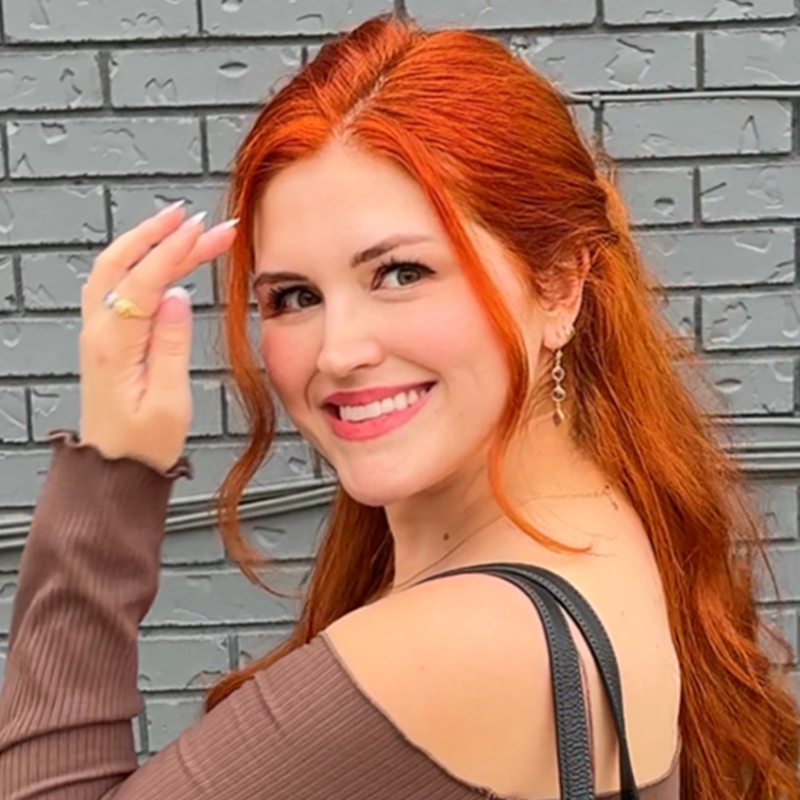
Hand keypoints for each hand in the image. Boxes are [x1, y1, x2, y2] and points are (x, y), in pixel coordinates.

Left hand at [78, 203, 238, 473]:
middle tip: (201, 221)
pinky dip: (137, 260)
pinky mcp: (105, 338)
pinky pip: (114, 284)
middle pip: (125, 264)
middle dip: (162, 234)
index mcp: (115, 346)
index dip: (174, 251)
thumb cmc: (143, 444)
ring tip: (182, 225)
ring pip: (116, 269)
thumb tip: (177, 297)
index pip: (144, 282)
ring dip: (147, 241)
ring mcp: (97, 333)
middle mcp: (98, 332)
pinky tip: (159, 257)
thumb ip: (171, 346)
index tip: (202, 229)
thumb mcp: (169, 401)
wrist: (114, 470)